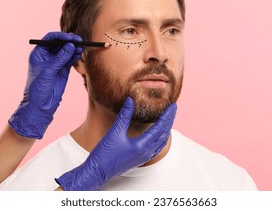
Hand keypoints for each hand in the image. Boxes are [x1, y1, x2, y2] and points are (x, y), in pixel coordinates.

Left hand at [9, 32, 82, 138]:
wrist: (40, 105)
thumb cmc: (38, 89)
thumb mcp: (48, 71)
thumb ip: (60, 58)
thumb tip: (70, 46)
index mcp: (39, 53)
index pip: (50, 39)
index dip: (61, 36)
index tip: (70, 37)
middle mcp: (47, 56)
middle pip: (60, 43)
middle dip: (69, 42)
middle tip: (79, 41)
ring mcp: (56, 62)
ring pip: (67, 51)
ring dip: (74, 49)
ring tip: (82, 48)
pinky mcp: (63, 69)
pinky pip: (70, 59)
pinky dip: (76, 56)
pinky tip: (80, 55)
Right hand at [55, 97, 176, 189]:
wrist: (97, 172)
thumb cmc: (105, 153)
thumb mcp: (115, 131)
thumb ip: (125, 115)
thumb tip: (130, 100)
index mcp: (143, 146)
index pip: (160, 127)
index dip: (167, 115)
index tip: (173, 105)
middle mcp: (146, 153)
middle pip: (164, 134)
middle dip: (169, 120)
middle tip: (173, 108)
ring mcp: (143, 157)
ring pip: (161, 142)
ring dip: (166, 130)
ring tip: (168, 119)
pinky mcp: (139, 160)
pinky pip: (155, 149)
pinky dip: (160, 139)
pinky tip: (157, 135)